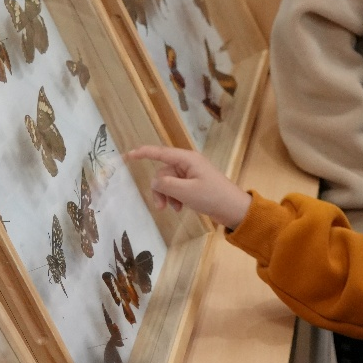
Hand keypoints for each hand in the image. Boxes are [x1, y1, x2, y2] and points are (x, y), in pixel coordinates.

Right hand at [126, 145, 251, 227]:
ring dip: (168, 196)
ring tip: (175, 209)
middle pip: (163, 173)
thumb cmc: (212, 197)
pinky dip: (175, 198)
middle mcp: (187, 163)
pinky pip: (177, 188)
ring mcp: (191, 174)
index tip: (128, 155)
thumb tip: (154, 183)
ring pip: (168, 182)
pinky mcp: (194, 184)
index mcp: (187, 159)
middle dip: (160, 189)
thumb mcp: (186, 192)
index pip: (160, 152)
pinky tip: (181, 208)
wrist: (234, 209)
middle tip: (161, 207)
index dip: (143, 153)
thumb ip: (166, 186)